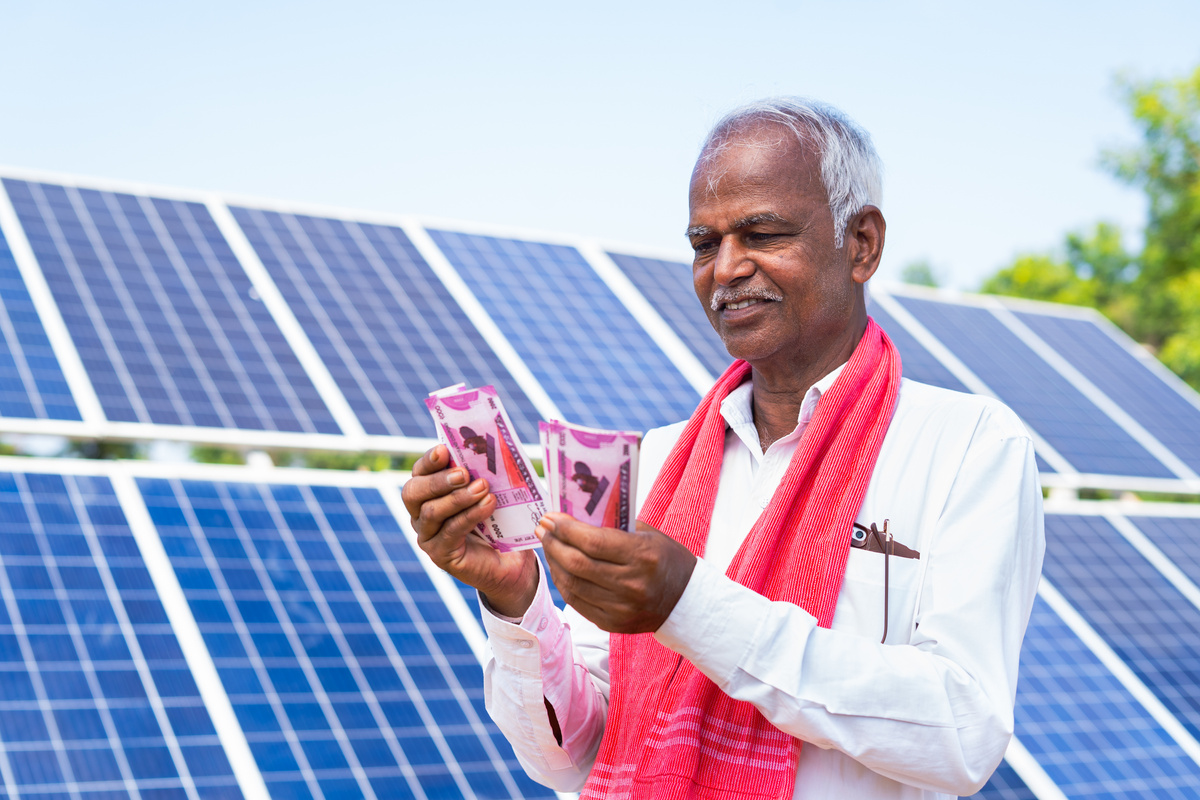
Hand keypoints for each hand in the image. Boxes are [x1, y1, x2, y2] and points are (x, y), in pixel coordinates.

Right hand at [400, 445, 537, 616]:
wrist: (510, 561)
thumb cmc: (498, 521)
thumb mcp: (488, 493)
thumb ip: (479, 474)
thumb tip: (486, 450)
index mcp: (427, 494)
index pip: (418, 473)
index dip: (428, 460)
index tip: (444, 449)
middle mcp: (420, 515)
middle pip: (413, 492)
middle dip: (438, 480)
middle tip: (463, 473)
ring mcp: (427, 537)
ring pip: (432, 512)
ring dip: (459, 498)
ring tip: (483, 487)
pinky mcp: (440, 555)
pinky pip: (450, 531)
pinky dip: (470, 515)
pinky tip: (488, 505)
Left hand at [536, 513, 695, 633]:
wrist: (686, 601)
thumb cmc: (665, 559)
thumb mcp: (647, 534)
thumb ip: (614, 525)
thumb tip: (575, 515)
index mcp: (642, 556)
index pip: (593, 542)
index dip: (566, 529)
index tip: (550, 517)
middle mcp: (631, 585)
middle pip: (578, 563)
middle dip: (554, 543)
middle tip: (542, 529)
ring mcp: (621, 608)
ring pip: (573, 584)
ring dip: (554, 563)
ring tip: (548, 546)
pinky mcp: (613, 624)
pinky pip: (578, 602)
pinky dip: (564, 583)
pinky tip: (559, 568)